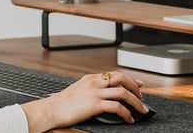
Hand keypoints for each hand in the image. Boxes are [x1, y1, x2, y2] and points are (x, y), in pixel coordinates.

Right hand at [20, 71, 147, 132]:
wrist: (51, 110)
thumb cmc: (62, 103)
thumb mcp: (78, 90)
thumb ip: (91, 88)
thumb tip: (104, 94)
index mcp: (91, 78)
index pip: (115, 74)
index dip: (129, 79)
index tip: (138, 84)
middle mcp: (94, 82)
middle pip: (122, 78)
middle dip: (135, 87)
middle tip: (142, 97)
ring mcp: (95, 93)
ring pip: (123, 92)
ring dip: (136, 102)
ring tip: (141, 109)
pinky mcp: (94, 105)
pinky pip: (117, 107)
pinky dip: (127, 113)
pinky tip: (129, 119)